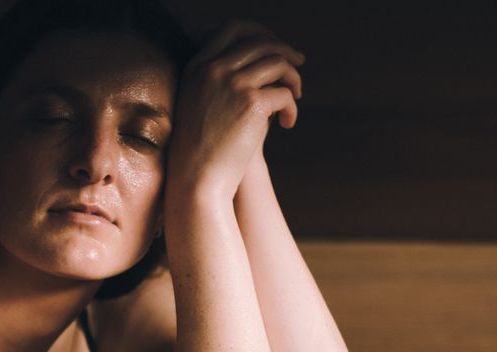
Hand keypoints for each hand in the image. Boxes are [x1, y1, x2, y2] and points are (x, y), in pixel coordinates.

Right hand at [166, 20, 303, 203]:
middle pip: (260, 41)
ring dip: (293, 76)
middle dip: (284, 49)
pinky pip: (284, 94)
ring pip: (278, 62)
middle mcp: (213, 69)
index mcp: (197, 66)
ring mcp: (232, 83)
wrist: (197, 178)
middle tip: (298, 62)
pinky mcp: (252, 103)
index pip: (232, 28)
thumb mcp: (199, 105)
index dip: (259, 32)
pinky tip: (288, 124)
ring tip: (297, 94)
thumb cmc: (200, 149)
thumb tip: (259, 66)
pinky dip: (292, 108)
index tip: (274, 45)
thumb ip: (220, 81)